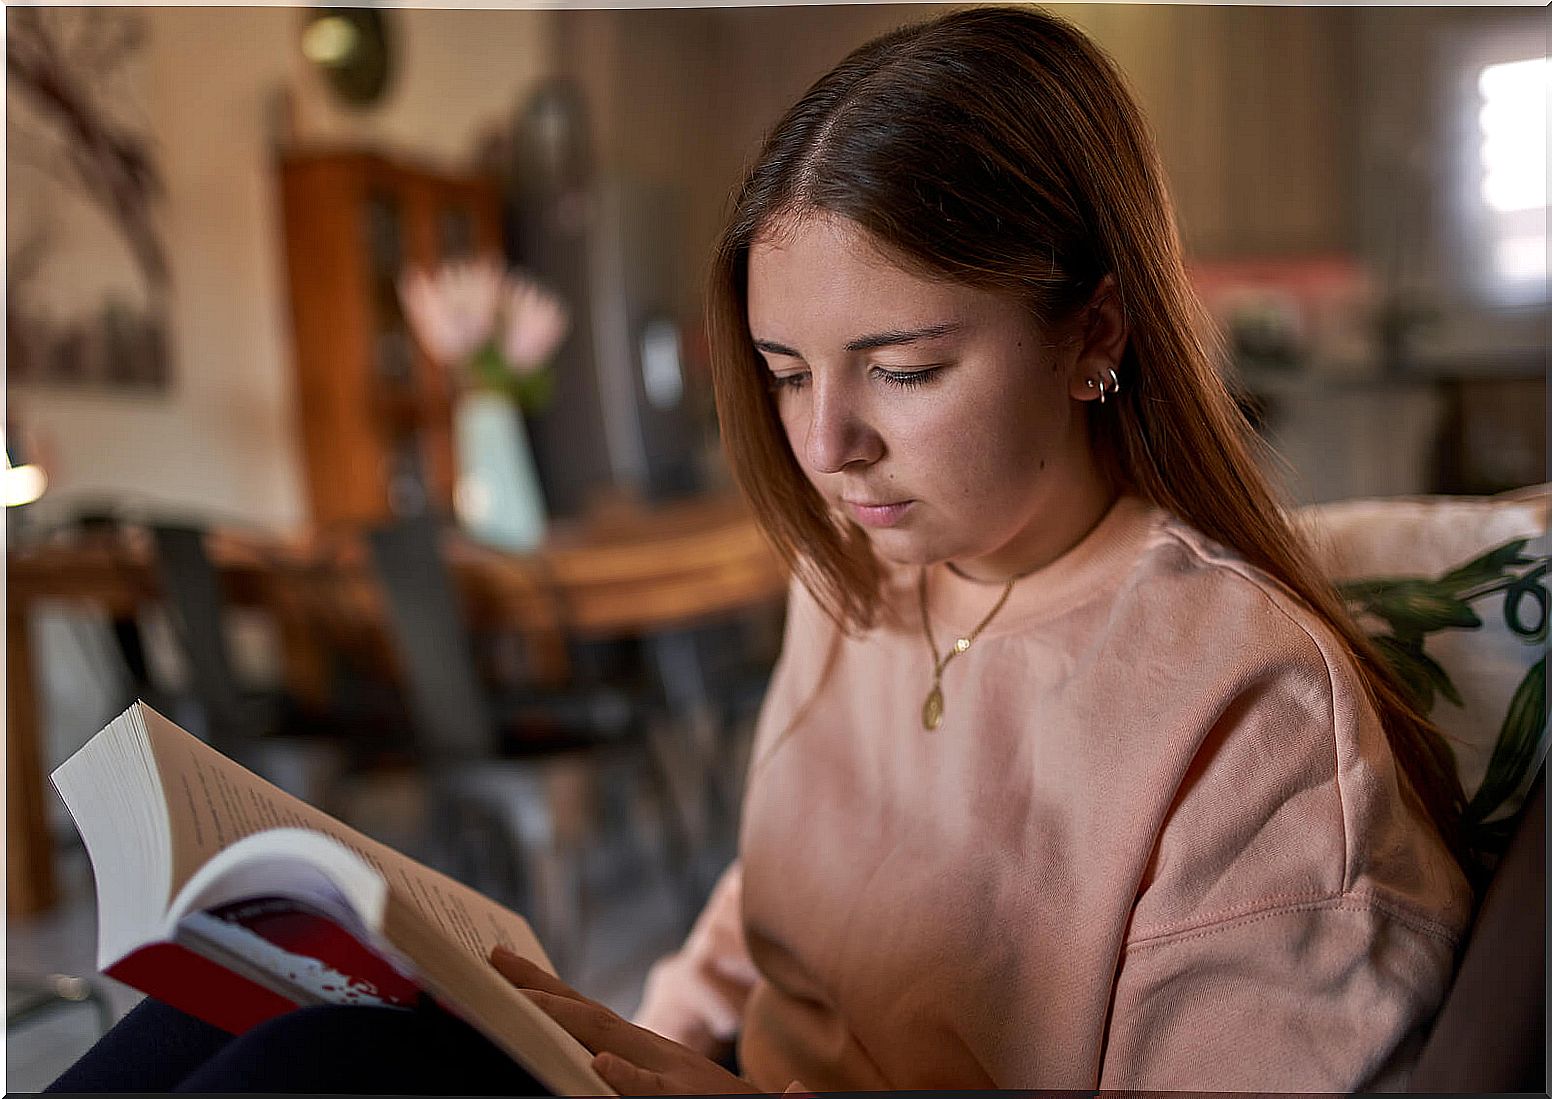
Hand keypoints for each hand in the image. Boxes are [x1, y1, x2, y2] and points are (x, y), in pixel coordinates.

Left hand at [491, 946, 762, 1095]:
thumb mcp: (685, 1087)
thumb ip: (643, 1075)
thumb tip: (601, 1059)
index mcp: (648, 1049)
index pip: (589, 1013)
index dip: (547, 989)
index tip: (503, 963)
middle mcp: (654, 1053)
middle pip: (586, 1015)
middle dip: (538, 988)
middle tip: (491, 960)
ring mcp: (669, 1077)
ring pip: (608, 1041)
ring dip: (566, 1018)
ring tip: (524, 1002)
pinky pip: (650, 1091)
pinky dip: (626, 1078)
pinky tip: (599, 1067)